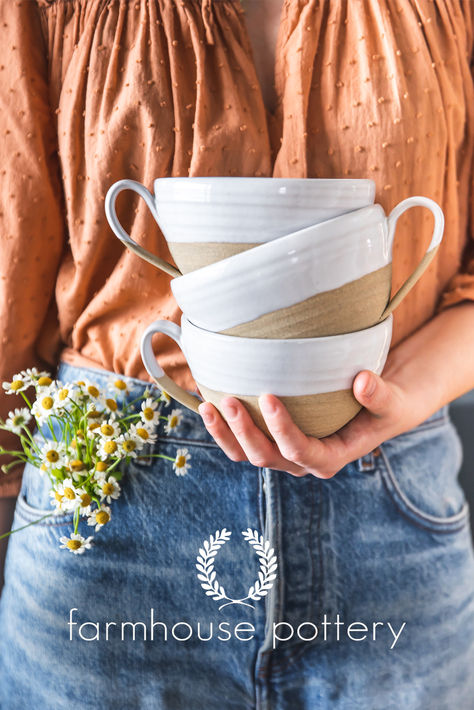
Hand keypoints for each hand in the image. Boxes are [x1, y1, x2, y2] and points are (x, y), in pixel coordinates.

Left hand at [198, 368, 415, 478]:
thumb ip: (380, 395)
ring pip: (247, 454)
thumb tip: (363, 381)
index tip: (268, 397)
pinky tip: (207, 402)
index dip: (282, 429)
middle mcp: (302, 461)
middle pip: (266, 456)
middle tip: (230, 400)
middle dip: (244, 432)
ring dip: (225, 434)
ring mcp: (283, 453)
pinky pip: (241, 442)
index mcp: (329, 458)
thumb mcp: (391, 403)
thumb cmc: (384, 407)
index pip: (301, 450)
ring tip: (207, 406)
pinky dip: (223, 427)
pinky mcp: (271, 441)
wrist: (374, 411)